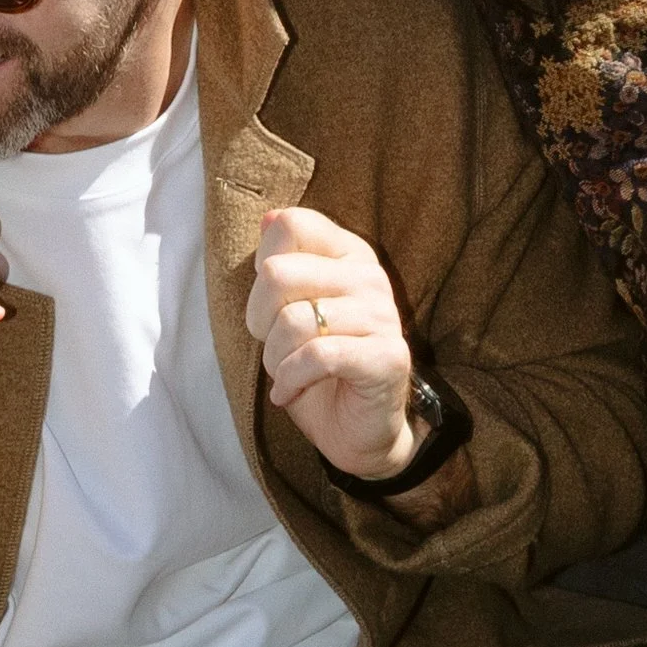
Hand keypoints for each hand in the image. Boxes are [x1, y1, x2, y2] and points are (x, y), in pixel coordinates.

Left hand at [246, 205, 420, 477]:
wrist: (355, 429)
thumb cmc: (317, 366)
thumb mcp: (290, 309)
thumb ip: (283, 261)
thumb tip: (269, 217)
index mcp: (348, 253)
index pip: (292, 225)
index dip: (263, 269)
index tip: (272, 304)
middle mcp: (369, 276)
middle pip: (278, 273)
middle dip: (259, 319)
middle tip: (273, 346)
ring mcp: (383, 315)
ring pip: (293, 321)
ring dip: (274, 358)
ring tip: (284, 372)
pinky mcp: (387, 356)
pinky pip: (318, 356)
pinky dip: (290, 379)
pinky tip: (287, 392)